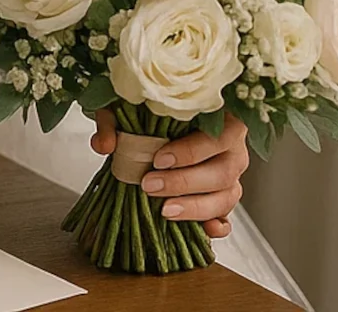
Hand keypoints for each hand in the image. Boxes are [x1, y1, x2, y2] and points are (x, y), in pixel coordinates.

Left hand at [91, 109, 248, 237]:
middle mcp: (233, 149)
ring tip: (165, 211)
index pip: (216, 137)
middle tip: (150, 186)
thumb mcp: (131, 107)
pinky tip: (203, 230)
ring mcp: (231, 176)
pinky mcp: (224, 197)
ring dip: (195, 207)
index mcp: (223, 120)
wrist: (161, 123)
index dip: (189, 152)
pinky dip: (217, 226)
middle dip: (184, 183)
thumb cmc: (156, 111)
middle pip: (222, 172)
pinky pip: (228, 217)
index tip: (158, 160)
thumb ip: (115, 121)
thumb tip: (104, 144)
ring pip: (226, 197)